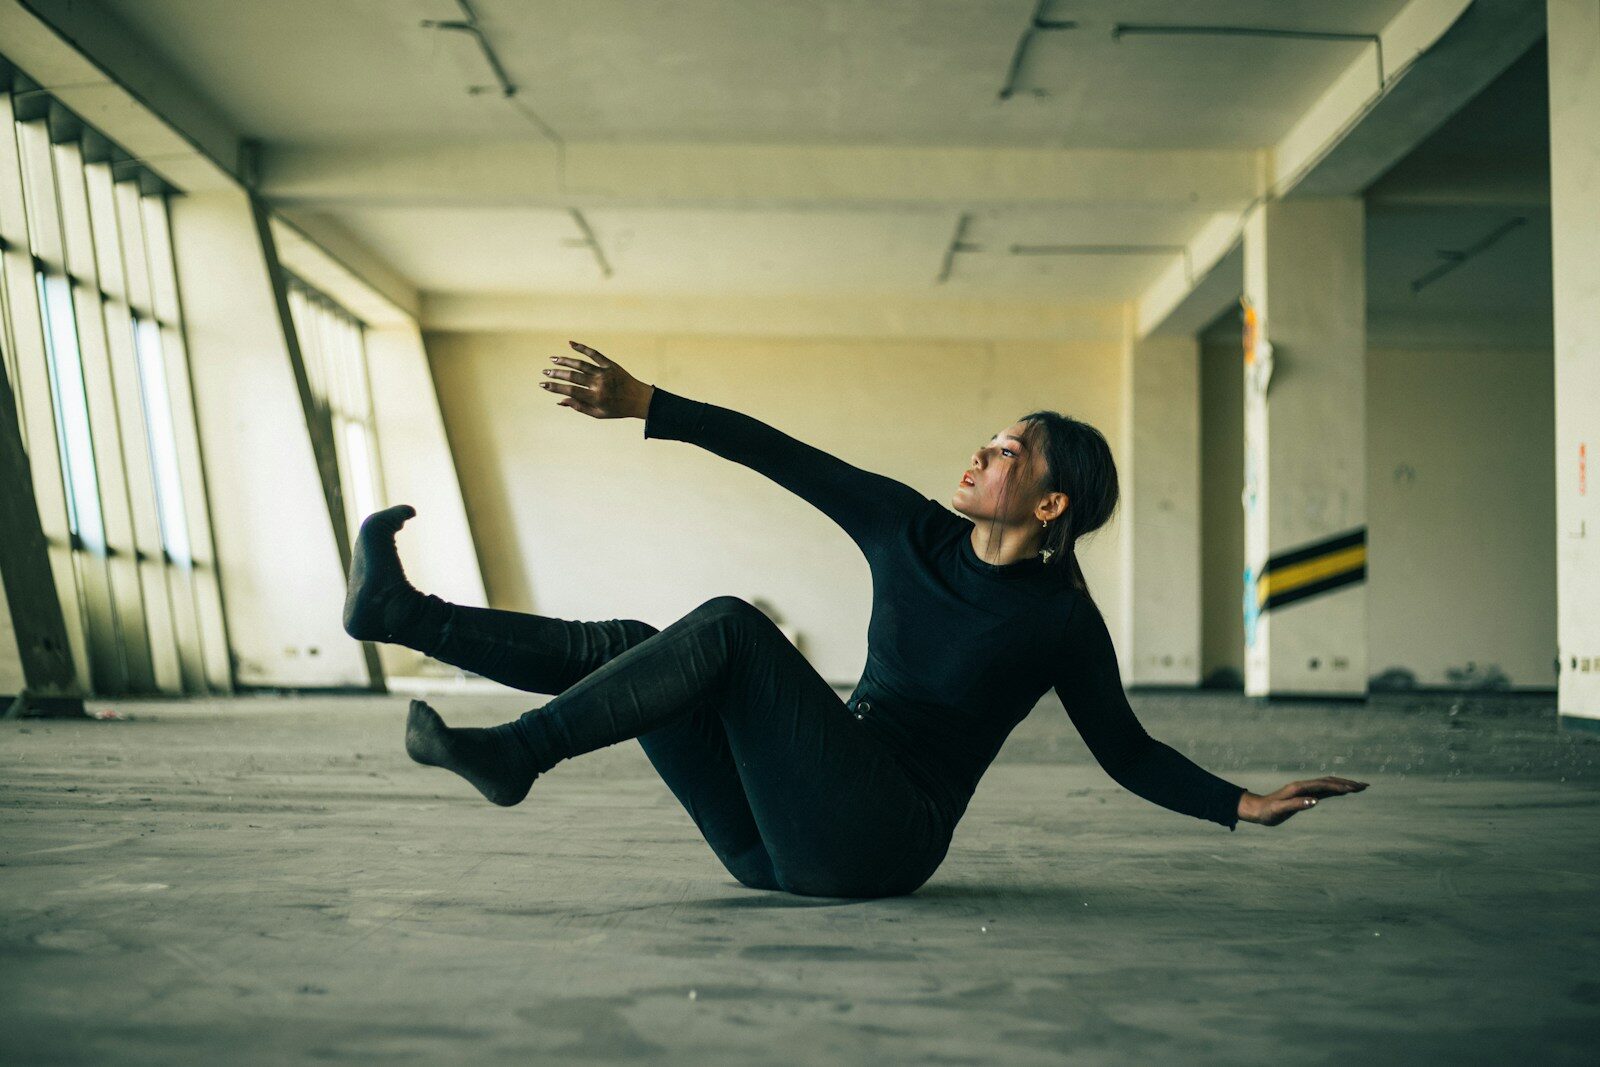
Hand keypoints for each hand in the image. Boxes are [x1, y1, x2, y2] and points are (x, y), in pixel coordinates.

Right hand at [541, 341, 653, 419]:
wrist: (639, 399)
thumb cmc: (617, 409)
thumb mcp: (598, 414)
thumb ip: (579, 407)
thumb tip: (560, 400)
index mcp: (595, 398)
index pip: (570, 391)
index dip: (555, 387)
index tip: (543, 384)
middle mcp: (599, 384)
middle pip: (573, 376)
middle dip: (556, 374)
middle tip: (545, 372)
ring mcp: (605, 372)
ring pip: (581, 364)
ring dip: (565, 360)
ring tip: (553, 359)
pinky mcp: (610, 364)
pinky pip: (594, 354)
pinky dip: (582, 348)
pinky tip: (570, 343)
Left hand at [1238, 776, 1367, 826]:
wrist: (1257, 809)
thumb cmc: (1267, 811)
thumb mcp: (1280, 810)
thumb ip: (1296, 804)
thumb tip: (1315, 801)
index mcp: (1299, 788)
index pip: (1324, 785)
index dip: (1340, 785)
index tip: (1355, 788)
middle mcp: (1304, 786)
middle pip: (1329, 781)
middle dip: (1348, 783)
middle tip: (1365, 786)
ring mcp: (1305, 790)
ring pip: (1328, 784)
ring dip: (1344, 784)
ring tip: (1359, 787)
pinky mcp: (1305, 795)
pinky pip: (1324, 790)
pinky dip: (1336, 789)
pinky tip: (1344, 791)